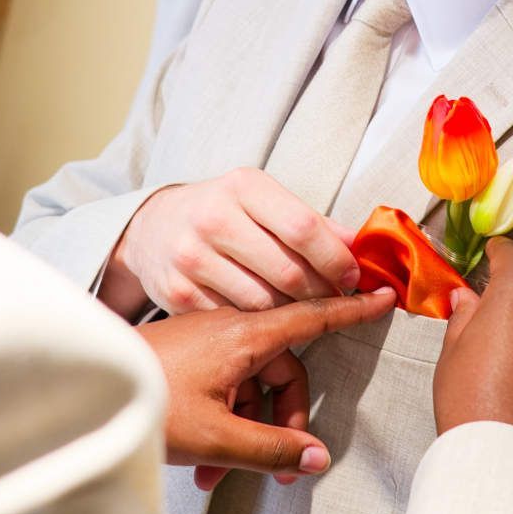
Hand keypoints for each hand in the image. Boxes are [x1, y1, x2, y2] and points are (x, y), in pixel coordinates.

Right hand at [103, 169, 358, 313]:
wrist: (153, 228)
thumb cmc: (223, 212)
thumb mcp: (263, 200)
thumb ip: (311, 223)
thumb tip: (359, 245)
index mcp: (243, 187)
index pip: (303, 228)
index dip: (335, 259)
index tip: (352, 276)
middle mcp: (214, 219)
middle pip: (287, 272)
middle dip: (321, 292)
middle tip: (334, 297)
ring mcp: (192, 258)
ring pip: (264, 303)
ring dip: (293, 313)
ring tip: (302, 307)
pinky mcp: (178, 293)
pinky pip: (235, 321)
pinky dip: (258, 326)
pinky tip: (266, 319)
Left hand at [137, 288, 396, 489]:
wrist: (86, 388)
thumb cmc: (148, 403)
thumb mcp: (216, 437)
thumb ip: (271, 450)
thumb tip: (318, 459)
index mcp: (245, 334)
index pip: (313, 316)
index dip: (351, 310)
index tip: (384, 296)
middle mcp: (230, 328)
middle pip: (284, 368)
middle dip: (286, 422)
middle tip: (283, 469)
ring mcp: (207, 340)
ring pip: (250, 383)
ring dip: (248, 431)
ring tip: (221, 478)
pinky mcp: (188, 354)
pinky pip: (224, 385)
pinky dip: (223, 422)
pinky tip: (202, 465)